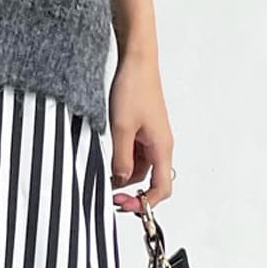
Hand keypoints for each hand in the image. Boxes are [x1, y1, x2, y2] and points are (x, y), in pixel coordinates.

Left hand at [108, 42, 173, 213]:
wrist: (137, 62)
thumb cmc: (133, 89)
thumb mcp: (121, 128)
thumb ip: (121, 159)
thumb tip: (122, 182)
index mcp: (161, 147)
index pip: (161, 189)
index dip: (144, 203)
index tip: (123, 205)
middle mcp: (161, 145)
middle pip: (150, 181)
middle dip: (131, 191)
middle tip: (109, 197)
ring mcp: (153, 138)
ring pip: (140, 168)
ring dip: (124, 175)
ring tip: (105, 173)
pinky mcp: (144, 131)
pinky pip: (136, 154)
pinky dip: (123, 160)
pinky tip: (109, 155)